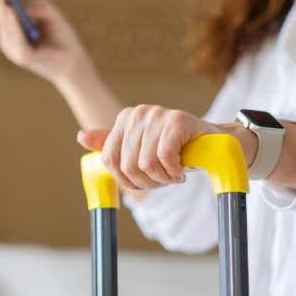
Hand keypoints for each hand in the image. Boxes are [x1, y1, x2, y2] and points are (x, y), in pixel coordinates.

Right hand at [0, 0, 93, 85]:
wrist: (74, 63)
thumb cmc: (62, 39)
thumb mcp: (53, 16)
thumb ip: (41, 7)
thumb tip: (26, 9)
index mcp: (12, 28)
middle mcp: (8, 38)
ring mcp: (14, 49)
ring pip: (4, 24)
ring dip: (0, 5)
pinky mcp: (24, 57)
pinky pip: (16, 38)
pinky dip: (13, 24)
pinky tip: (10, 12)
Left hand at [78, 105, 219, 190]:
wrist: (214, 144)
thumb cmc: (175, 149)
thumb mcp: (140, 149)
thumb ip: (111, 144)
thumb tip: (81, 137)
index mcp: (125, 119)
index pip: (109, 159)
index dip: (125, 179)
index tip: (143, 181)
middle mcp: (138, 113)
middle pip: (127, 165)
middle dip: (146, 182)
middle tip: (163, 180)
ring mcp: (158, 114)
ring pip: (146, 164)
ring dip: (162, 179)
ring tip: (173, 175)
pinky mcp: (178, 121)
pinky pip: (164, 158)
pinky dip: (173, 172)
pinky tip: (182, 171)